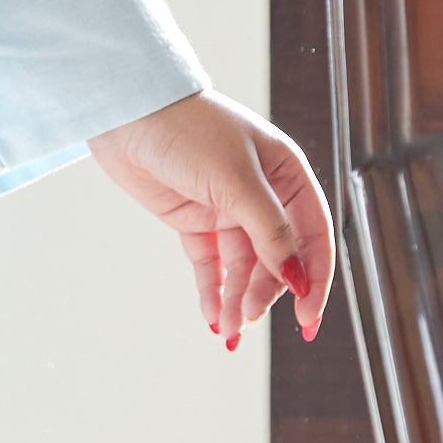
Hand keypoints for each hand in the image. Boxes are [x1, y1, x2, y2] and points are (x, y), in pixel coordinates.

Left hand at [87, 89, 334, 349]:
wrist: (127, 113)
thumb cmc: (188, 130)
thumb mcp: (237, 180)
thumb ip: (269, 230)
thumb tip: (298, 276)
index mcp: (287, 173)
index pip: (313, 234)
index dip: (315, 276)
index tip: (308, 317)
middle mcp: (262, 193)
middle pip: (278, 256)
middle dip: (267, 291)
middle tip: (249, 316)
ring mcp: (228, 208)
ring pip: (243, 265)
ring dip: (239, 297)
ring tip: (229, 329)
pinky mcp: (195, 219)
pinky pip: (211, 263)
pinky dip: (213, 291)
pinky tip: (214, 318)